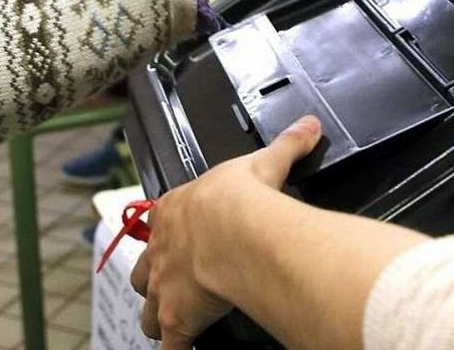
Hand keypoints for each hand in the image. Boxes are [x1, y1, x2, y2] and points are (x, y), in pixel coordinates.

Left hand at [131, 116, 324, 348]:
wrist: (235, 231)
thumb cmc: (238, 199)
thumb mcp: (263, 163)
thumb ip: (286, 146)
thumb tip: (308, 126)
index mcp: (174, 212)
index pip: (161, 224)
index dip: (166, 235)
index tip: (175, 240)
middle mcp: (161, 251)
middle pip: (145, 273)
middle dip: (153, 282)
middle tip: (167, 289)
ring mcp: (165, 287)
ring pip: (150, 311)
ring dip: (158, 319)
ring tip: (169, 327)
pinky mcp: (176, 318)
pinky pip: (170, 345)